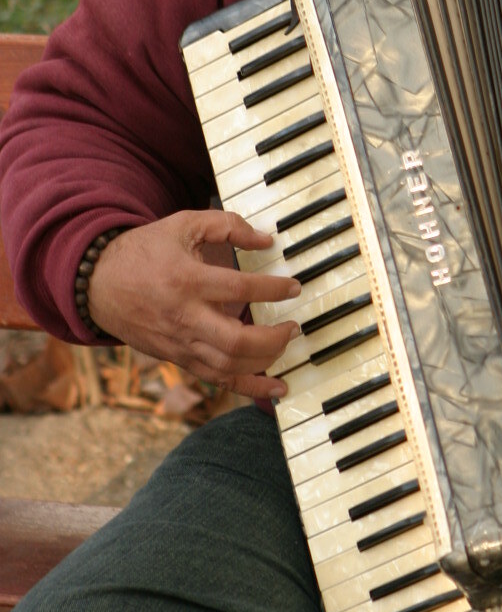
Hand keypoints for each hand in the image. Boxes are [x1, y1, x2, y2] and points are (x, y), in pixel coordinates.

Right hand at [88, 210, 301, 399]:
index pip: (240, 289)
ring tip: (286, 343)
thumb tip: (266, 240)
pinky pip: (217, 380)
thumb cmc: (145, 250)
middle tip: (294, 324)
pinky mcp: (178, 358)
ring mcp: (180, 344)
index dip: (273, 289)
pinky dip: (249, 387)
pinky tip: (277, 387)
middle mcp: (184, 318)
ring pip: (229, 366)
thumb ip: (227, 225)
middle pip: (236, 341)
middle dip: (274, 337)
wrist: (96, 283)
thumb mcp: (184, 224)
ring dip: (266, 360)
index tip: (294, 287)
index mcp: (187, 281)